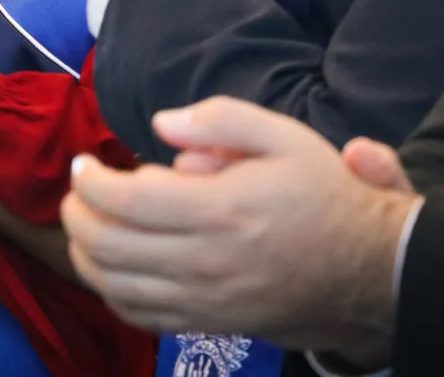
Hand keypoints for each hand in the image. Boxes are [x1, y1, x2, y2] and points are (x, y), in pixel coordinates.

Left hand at [62, 97, 408, 363]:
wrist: (367, 269)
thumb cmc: (322, 196)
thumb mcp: (285, 137)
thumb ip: (221, 119)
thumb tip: (161, 126)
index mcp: (220, 210)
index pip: (125, 202)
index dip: (90, 182)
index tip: (84, 164)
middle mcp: (205, 261)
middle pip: (108, 247)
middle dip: (76, 216)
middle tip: (76, 193)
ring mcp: (205, 300)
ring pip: (116, 288)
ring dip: (84, 255)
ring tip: (85, 225)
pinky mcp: (209, 324)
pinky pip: (141, 316)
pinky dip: (112, 292)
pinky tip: (112, 266)